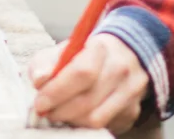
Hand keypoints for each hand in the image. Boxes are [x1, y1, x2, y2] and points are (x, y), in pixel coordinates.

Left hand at [28, 34, 148, 133]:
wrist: (119, 56)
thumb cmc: (82, 56)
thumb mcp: (59, 52)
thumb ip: (44, 63)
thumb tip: (39, 80)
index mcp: (101, 48)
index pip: (82, 72)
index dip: (57, 92)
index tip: (40, 102)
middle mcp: (121, 68)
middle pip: (87, 100)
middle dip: (60, 111)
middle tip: (46, 112)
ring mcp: (131, 91)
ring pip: (96, 118)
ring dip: (72, 120)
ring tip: (61, 112)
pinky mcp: (133, 111)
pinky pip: (105, 126)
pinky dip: (85, 124)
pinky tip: (78, 114)